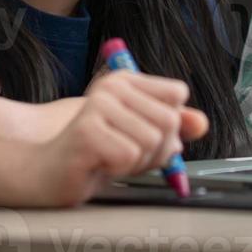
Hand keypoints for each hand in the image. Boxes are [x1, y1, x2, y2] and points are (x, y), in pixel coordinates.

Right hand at [29, 72, 208, 205]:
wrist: (49, 172)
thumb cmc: (97, 153)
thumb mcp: (141, 135)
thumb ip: (173, 126)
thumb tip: (202, 123)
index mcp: (127, 80)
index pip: (177, 94)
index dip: (170, 124)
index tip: (143, 134)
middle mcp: (112, 86)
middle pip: (169, 120)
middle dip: (157, 149)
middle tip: (127, 154)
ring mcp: (98, 106)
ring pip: (152, 140)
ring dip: (137, 162)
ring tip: (111, 159)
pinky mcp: (87, 132)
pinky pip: (130, 155)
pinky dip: (120, 168)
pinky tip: (100, 164)